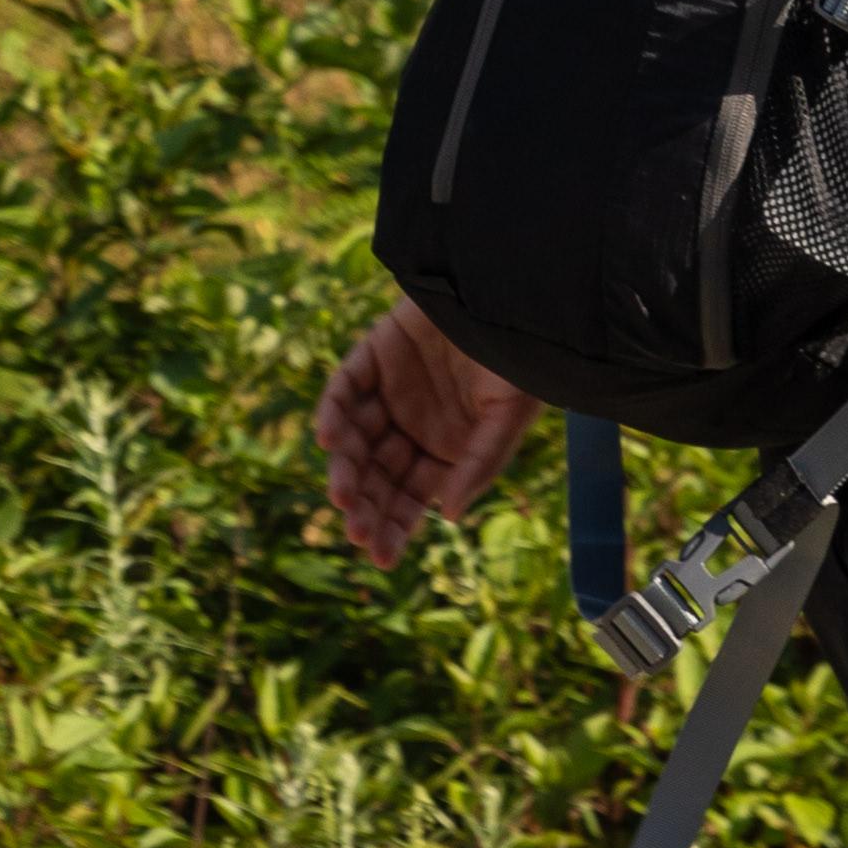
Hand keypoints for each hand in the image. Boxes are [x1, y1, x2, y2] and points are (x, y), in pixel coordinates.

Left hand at [313, 294, 540, 565]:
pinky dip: (333, 411)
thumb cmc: (520, 359)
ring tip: (342, 492)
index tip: (381, 556)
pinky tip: (327, 438)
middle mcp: (411, 426)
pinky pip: (346, 386)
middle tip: (356, 529)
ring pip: (355, 438)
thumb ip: (478, 465)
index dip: (394, 527)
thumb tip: (448, 516)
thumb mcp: (507, 419)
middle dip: (365, 505)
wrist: (512, 291)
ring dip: (344, 467)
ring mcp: (391, 389)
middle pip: (376, 475)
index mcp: (442, 451)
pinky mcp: (377, 351)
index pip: (409, 499)